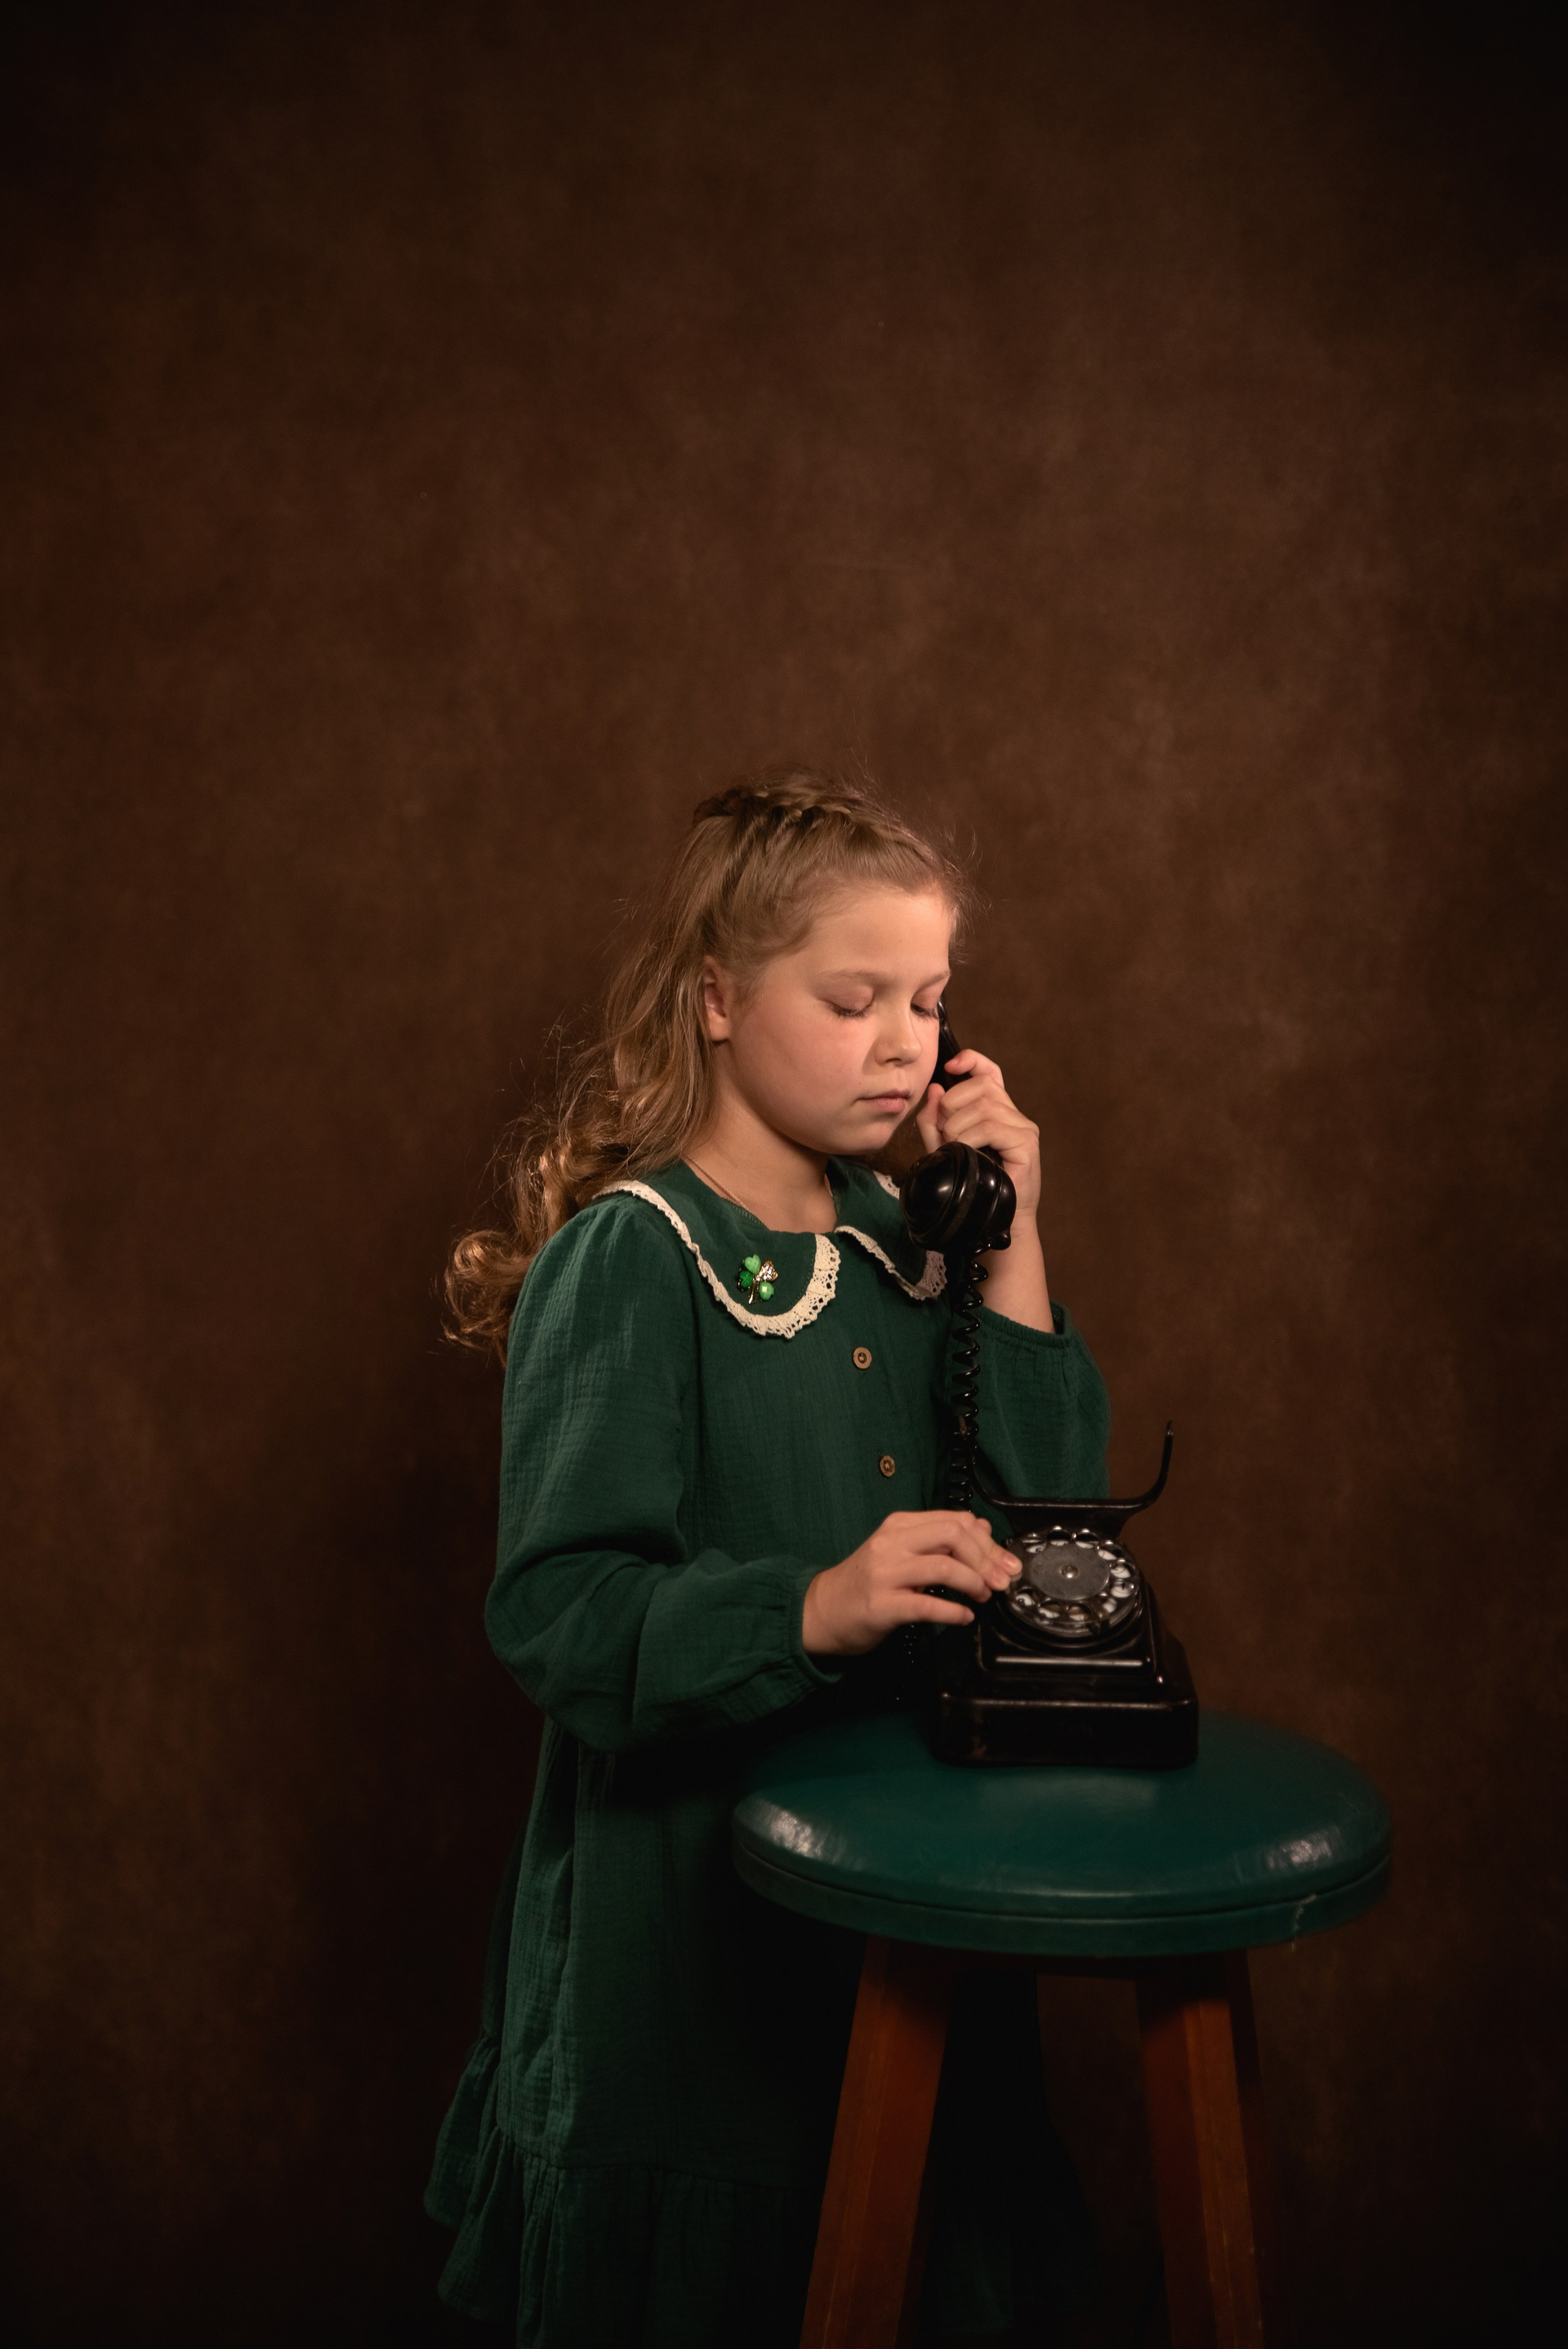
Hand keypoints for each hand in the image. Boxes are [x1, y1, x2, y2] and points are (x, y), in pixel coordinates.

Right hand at [802, 1511, 1020, 1656]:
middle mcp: (891, 1543)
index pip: (955, 1520)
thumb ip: (939, 1539)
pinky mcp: (881, 1604)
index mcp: (899, 1526)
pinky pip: (926, 1605)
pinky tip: (964, 1617)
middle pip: (953, 1535)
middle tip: (1001, 1582)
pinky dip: (953, 1612)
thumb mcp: (902, 1552)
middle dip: (986, 1559)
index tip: (1005, 1563)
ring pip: (943, 1567)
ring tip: (983, 1597)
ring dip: (973, 1583)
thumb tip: (982, 1528)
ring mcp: (884, 1573)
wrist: (822, 1610)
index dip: (988, 1542)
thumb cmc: (866, 1583)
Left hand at [914, 1047, 1040, 1220]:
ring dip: (958, 1125)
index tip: (950, 1066)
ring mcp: (1023, 1129)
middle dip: (954, 1104)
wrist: (997, 1223)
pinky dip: (971, 1137)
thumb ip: (935, 1122)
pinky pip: (992, 1126)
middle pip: (982, 1085)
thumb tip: (936, 1089)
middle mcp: (1013, 1116)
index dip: (972, 1060)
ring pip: (985, 1105)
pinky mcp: (1026, 1144)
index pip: (989, 1073)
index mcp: (996, 1112)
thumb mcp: (944, 1151)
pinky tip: (967, 1152)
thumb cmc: (972, 1188)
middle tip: (945, 1133)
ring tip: (955, 1147)